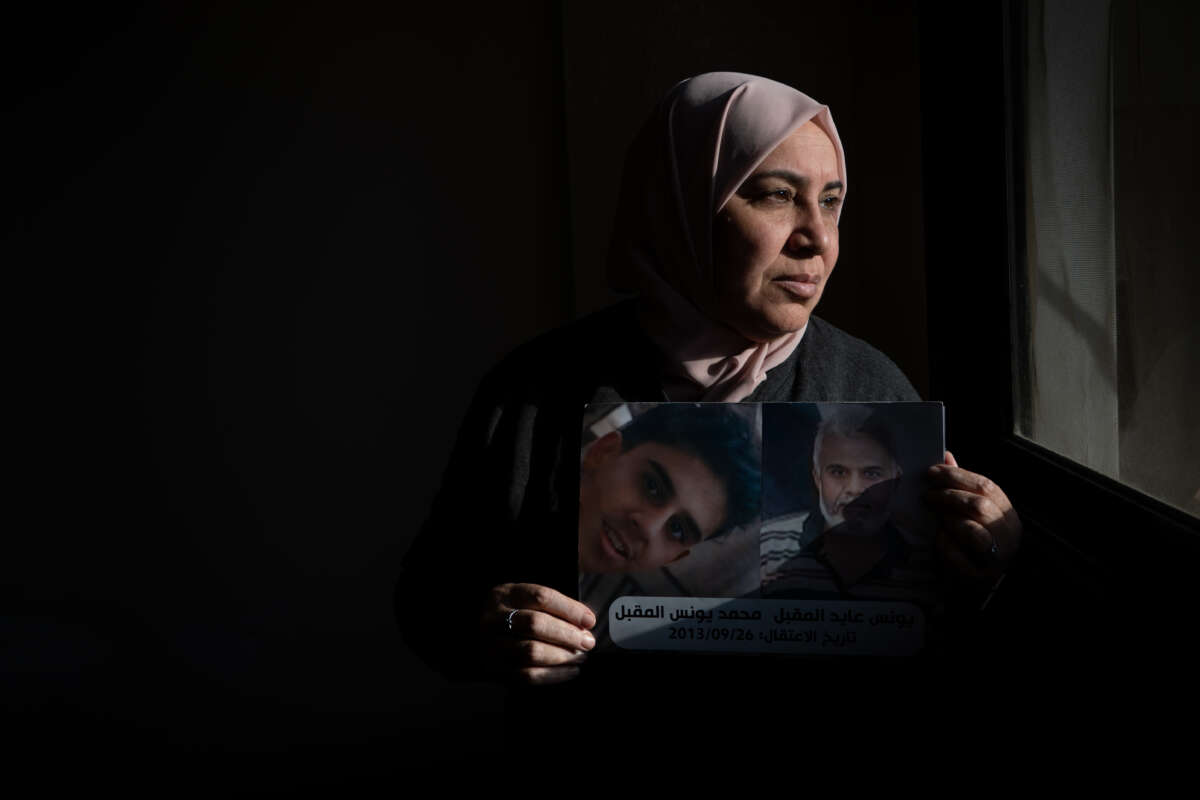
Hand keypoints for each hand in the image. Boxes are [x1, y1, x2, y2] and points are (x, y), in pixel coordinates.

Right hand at [481, 583, 596, 685]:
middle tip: (587, 641)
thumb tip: (586, 622)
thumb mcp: (525, 599)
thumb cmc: (514, 615)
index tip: (589, 620)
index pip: (541, 597)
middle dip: (567, 634)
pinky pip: (527, 675)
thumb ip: (553, 605)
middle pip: (535, 624)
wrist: (479, 635)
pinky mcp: (495, 669)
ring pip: (531, 652)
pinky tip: (571, 670)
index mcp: (505, 594)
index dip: (569, 609)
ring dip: (562, 656)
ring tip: (581, 656)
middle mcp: (494, 618)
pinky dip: (554, 675)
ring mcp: (491, 645)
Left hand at [924, 451, 1020, 593]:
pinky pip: (959, 557)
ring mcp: (999, 557)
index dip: (957, 476)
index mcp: (1008, 514)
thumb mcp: (970, 513)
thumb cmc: (971, 544)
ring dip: (948, 521)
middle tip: (927, 496)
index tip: (932, 472)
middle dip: (949, 496)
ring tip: (936, 518)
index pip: (987, 486)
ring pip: (972, 531)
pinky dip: (945, 547)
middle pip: (980, 505)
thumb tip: (947, 456)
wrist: (977, 587)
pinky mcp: (982, 577)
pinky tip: (939, 542)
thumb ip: (961, 487)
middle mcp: (1009, 534)